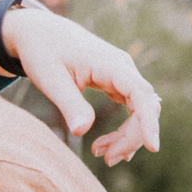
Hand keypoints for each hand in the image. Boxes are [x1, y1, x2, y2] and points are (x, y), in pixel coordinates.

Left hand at [0, 7, 162, 165]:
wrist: (39, 32)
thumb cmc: (43, 51)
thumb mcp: (51, 79)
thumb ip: (69, 104)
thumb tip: (81, 131)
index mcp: (112, 64)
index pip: (141, 94)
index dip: (149, 122)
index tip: (152, 147)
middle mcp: (123, 69)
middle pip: (144, 107)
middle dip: (131, 137)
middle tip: (106, 159)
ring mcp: (121, 75)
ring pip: (139, 110)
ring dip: (126, 135)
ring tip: (102, 155)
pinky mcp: (115, 82)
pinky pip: (130, 108)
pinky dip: (123, 128)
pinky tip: (112, 146)